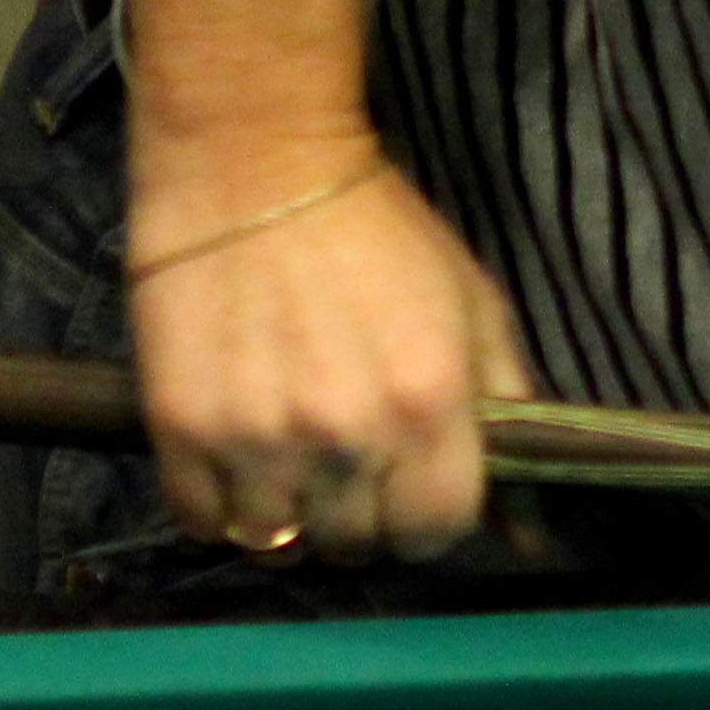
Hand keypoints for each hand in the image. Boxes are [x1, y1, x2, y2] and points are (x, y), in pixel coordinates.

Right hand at [130, 141, 533, 565]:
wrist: (252, 166)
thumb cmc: (379, 233)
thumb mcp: (475, 310)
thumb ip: (507, 415)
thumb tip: (530, 532)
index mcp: (429, 405)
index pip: (435, 530)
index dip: (428, 520)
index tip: (413, 493)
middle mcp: (346, 434)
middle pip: (357, 544)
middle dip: (361, 517)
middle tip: (350, 469)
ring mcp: (257, 436)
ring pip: (277, 543)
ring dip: (290, 517)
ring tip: (292, 465)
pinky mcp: (180, 425)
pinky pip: (202, 520)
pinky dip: (221, 508)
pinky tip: (239, 464)